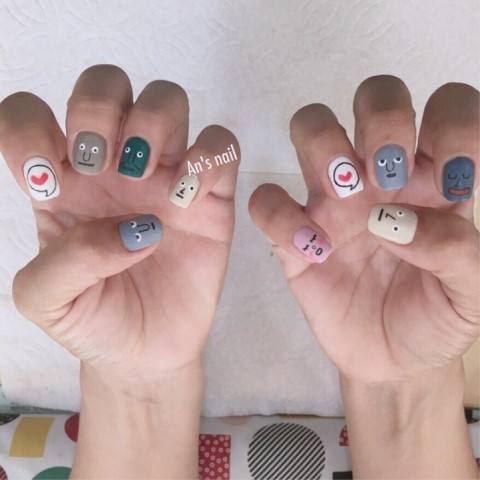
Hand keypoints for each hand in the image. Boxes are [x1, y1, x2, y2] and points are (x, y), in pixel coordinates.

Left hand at [0, 65, 239, 387]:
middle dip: (98, 108)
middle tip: (100, 164)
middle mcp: (113, 168)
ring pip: (167, 100)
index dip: (29, 126)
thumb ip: (66, 259)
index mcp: (62, 182)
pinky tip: (190, 195)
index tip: (45, 178)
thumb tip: (134, 228)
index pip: (30, 115)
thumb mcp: (47, 300)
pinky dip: (209, 156)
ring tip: (146, 175)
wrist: (146, 352)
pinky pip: (221, 147)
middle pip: (107, 84)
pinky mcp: (210, 196)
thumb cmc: (93, 320)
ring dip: (153, 121)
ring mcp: (165, 177)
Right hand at [250, 75, 478, 382]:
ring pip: (312, 127)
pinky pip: (266, 202)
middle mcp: (381, 177)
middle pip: (375, 96)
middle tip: (389, 175)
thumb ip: (459, 252)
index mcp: (434, 180)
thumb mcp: (472, 296)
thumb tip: (400, 221)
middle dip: (383, 119)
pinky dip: (278, 216)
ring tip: (346, 196)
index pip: (448, 107)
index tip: (453, 179)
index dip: (453, 121)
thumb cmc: (436, 317)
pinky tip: (311, 251)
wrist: (391, 360)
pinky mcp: (292, 236)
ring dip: (326, 147)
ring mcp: (332, 202)